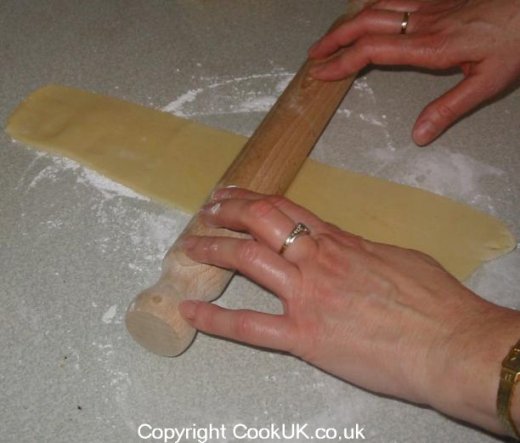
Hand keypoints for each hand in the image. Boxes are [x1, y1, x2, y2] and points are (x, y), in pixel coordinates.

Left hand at [179, 187, 519, 434]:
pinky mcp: (304, 336)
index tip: (232, 194)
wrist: (450, 344)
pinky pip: (251, 326)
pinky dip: (216, 319)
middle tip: (207, 210)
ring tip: (191, 245)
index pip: (285, 208)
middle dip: (227, 211)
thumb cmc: (434, 300)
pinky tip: (192, 310)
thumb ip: (361, 250)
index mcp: (339, 241)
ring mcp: (306, 296)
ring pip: (248, 260)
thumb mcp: (397, 258)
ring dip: (215, 248)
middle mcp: (316, 260)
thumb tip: (344, 247)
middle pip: (261, 221)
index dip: (252, 198)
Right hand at [308, 0, 519, 144]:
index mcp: (431, 45)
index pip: (373, 51)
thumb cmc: (516, 41)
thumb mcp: (487, 84)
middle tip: (314, 55)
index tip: (322, 73)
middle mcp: (423, 20)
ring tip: (330, 38)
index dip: (343, 62)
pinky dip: (369, 6)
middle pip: (365, 22)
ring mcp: (428, 4)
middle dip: (334, 39)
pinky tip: (364, 14)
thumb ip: (449, 108)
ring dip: (347, 22)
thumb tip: (418, 135)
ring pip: (375, 4)